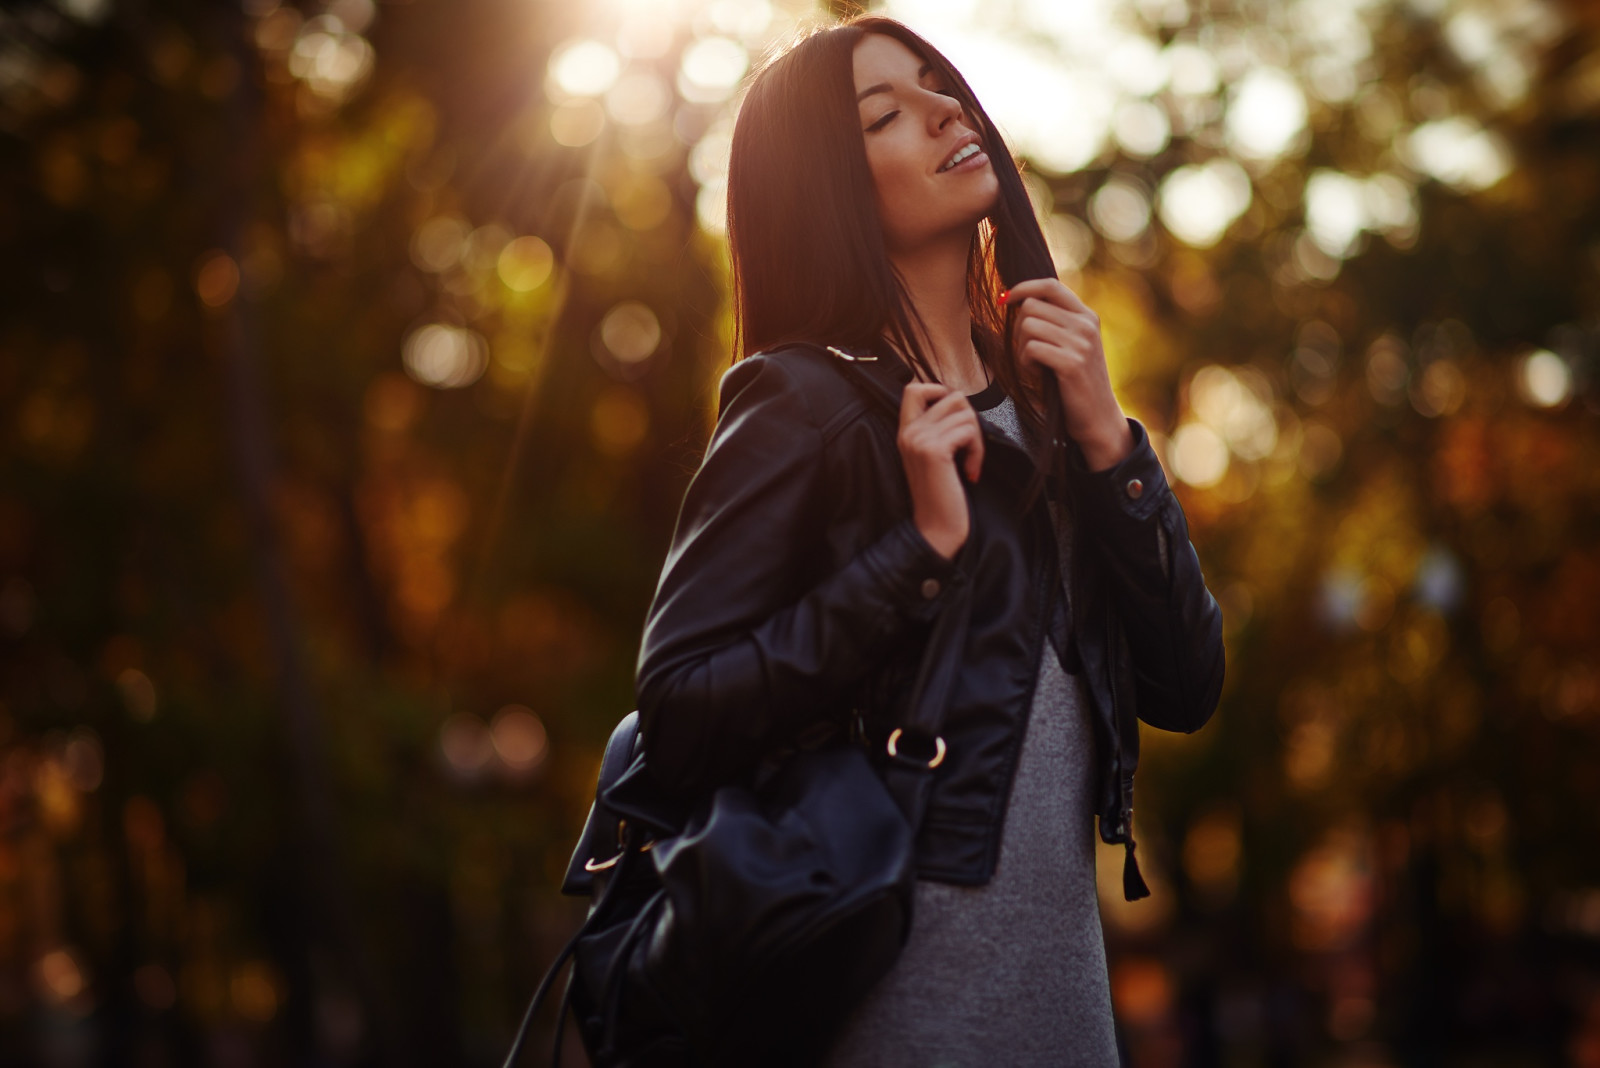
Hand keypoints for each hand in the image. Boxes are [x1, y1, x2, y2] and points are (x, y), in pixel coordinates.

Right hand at [897, 382, 983, 560]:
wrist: (936, 528)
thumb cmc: (941, 496)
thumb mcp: (933, 456)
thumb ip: (938, 429)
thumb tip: (961, 405)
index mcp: (905, 431)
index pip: (915, 388)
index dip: (941, 392)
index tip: (955, 419)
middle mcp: (909, 432)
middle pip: (952, 396)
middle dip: (970, 419)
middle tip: (968, 446)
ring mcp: (920, 440)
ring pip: (965, 413)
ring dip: (976, 438)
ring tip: (969, 462)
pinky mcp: (935, 451)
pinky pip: (969, 431)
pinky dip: (977, 451)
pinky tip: (970, 471)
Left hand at [1003, 277, 1132, 471]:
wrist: (1098, 417)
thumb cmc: (1075, 381)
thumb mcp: (1073, 344)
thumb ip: (1056, 322)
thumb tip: (1018, 300)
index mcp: (1086, 316)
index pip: (1050, 285)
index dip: (1023, 288)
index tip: (1005, 300)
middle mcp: (1086, 325)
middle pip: (1032, 307)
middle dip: (1019, 328)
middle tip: (1028, 351)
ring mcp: (1081, 343)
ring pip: (1028, 326)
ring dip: (1022, 348)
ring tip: (1035, 365)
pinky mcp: (1072, 363)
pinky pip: (1031, 349)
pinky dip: (1026, 363)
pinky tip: (1038, 374)